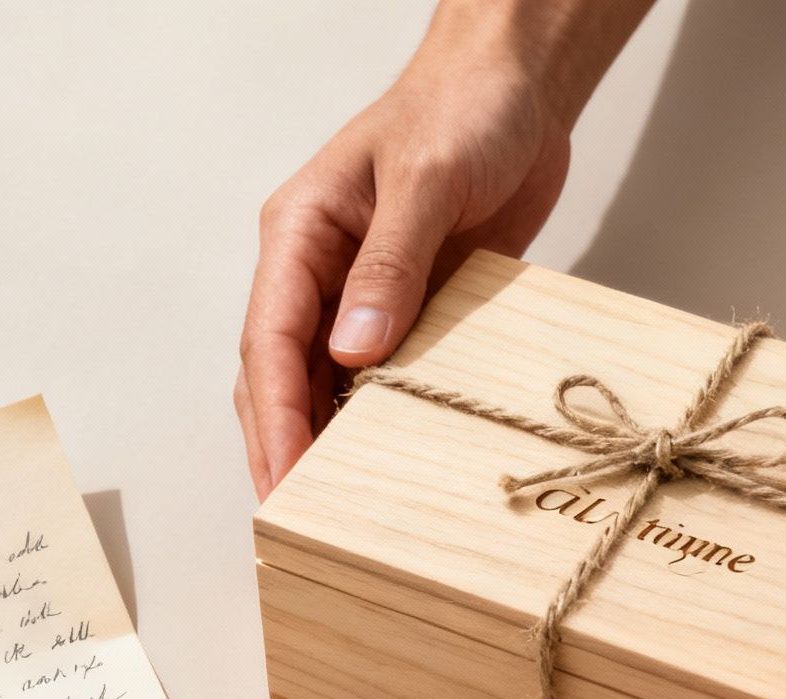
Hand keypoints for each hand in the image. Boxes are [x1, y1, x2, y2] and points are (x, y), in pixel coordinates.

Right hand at [234, 30, 572, 497]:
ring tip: (336, 515)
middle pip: (280, 374)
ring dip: (327, 444)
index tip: (282, 478)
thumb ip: (391, 261)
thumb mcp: (426, 177)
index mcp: (301, 233)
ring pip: (326, 385)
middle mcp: (320, 270)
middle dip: (282, 446)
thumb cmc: (463, 109)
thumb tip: (352, 349)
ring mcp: (364, 294)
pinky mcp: (412, 308)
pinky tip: (392, 466)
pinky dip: (381, 422)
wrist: (517, 89)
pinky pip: (385, 378)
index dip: (273, 415)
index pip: (268, 338)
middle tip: (295, 522)